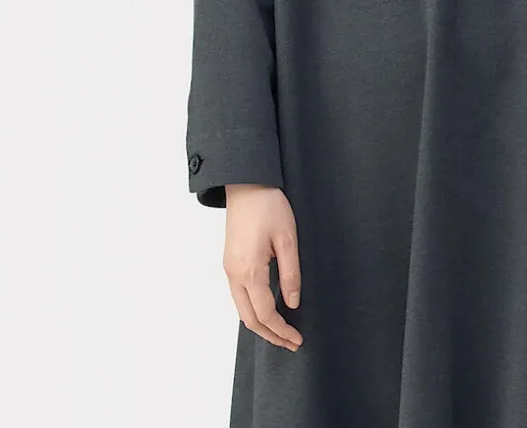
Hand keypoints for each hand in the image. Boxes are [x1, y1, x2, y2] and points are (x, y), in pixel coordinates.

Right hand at [223, 185, 303, 351]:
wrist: (246, 183)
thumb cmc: (269, 206)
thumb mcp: (288, 238)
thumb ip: (290, 274)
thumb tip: (292, 303)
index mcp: (249, 270)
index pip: (264, 313)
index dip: (281, 330)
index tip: (297, 339)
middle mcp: (234, 274)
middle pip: (249, 319)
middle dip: (270, 335)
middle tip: (291, 342)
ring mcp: (228, 269)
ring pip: (241, 309)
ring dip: (260, 324)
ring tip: (281, 331)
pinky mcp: (229, 262)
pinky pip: (238, 296)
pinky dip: (252, 310)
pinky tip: (266, 310)